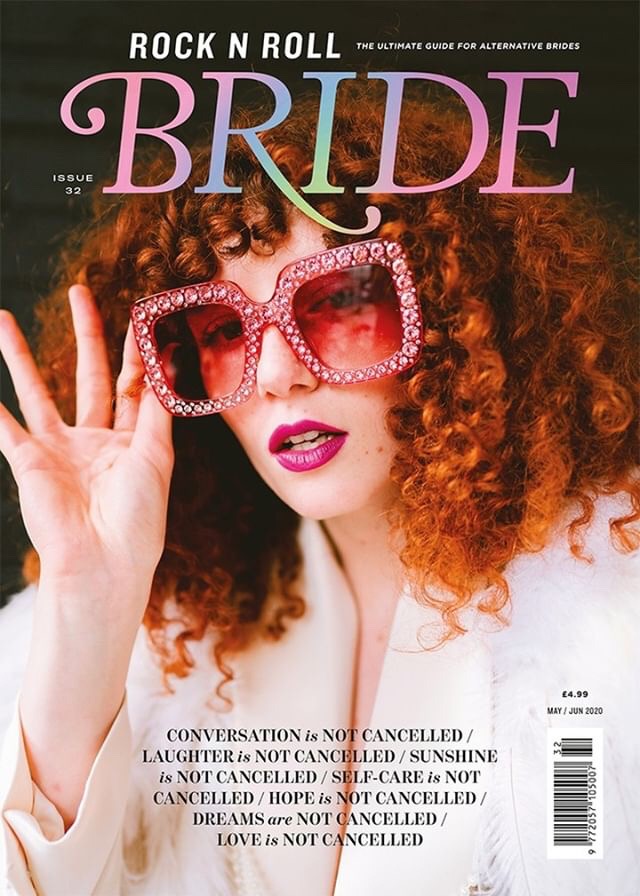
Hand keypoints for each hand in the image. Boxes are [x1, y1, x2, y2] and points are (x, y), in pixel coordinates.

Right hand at [0, 285, 172, 598]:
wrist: (104, 561)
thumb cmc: (139, 516)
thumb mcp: (155, 455)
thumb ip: (155, 408)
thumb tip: (166, 361)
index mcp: (131, 440)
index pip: (132, 383)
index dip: (135, 350)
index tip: (141, 314)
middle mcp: (94, 440)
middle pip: (89, 374)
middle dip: (86, 334)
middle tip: (80, 292)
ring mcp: (60, 450)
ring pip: (37, 391)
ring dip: (20, 357)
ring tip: (2, 321)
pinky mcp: (30, 463)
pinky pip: (4, 429)